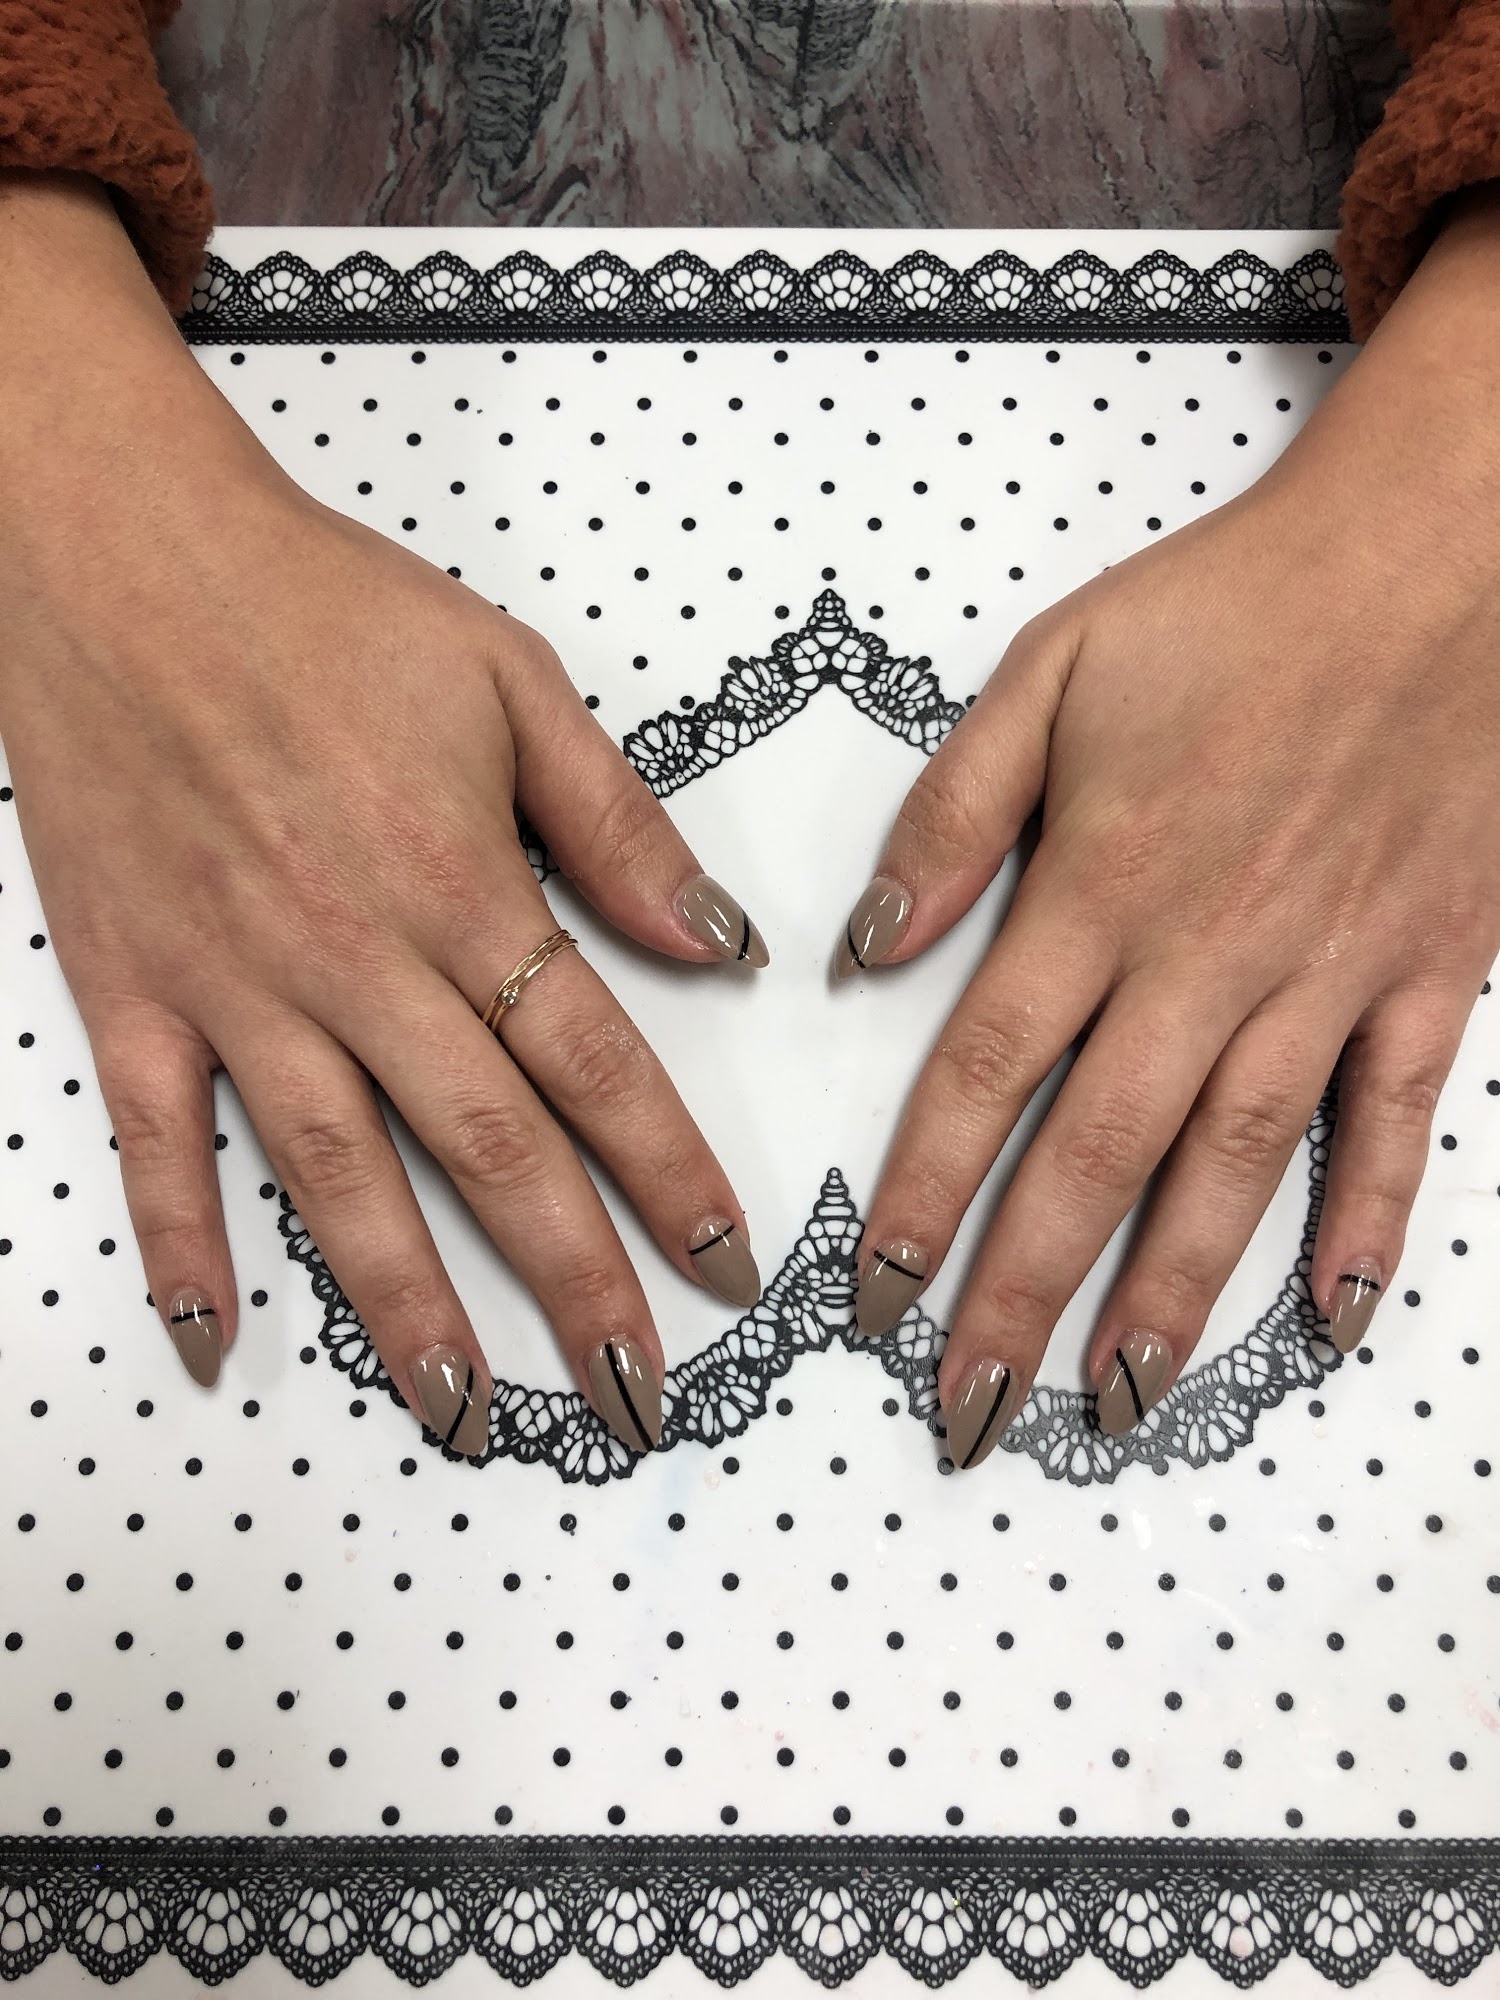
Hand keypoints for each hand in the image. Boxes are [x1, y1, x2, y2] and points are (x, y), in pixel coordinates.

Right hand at [0, 173, 766, 1456]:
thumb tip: (718, 941)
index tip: (725, 1265)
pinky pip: (156, 1143)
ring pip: (334, 1177)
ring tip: (464, 1412)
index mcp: (459, 882)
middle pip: (485, 1150)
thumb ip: (618, 825)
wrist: (122, 555)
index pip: (593, 1063)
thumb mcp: (509, 681)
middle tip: (630, 1396)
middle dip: (569, 1282)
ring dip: (404, 1306)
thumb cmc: (319, 607)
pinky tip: (216, 1339)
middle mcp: (352, 958)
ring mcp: (232, 986)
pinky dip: (181, 1245)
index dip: (669, 1173)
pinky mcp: (132, 990)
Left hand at [838, 187, 1499, 1466]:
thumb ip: (954, 815)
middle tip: (973, 1415)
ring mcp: (1328, 975)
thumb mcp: (1054, 668)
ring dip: (1174, 1296)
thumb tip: (865, 945)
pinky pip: (1396, 1122)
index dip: (925, 1195)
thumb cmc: (1239, 605)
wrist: (1444, 553)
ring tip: (1115, 1405)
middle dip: (1024, 1295)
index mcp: (1101, 883)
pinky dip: (1369, 1224)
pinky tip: (1333, 1323)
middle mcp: (1207, 954)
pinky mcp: (1427, 975)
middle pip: (1097, 1157)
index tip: (876, 1299)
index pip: (986, 1071)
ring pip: (1236, 1167)